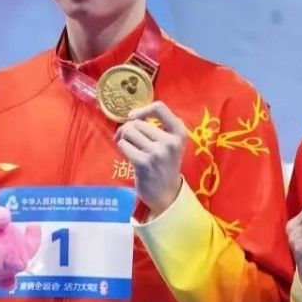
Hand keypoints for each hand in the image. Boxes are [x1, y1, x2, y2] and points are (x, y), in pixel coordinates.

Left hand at [114, 101, 186, 217]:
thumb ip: (157, 127)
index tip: (133, 117)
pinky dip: (122, 147)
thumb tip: (130, 115)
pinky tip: (128, 155)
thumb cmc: (164, 164)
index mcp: (179, 133)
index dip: (142, 109)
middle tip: (128, 138)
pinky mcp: (143, 163)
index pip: (160, 107)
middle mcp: (170, 142)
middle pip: (137, 122)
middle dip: (128, 128)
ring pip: (128, 132)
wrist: (166, 194)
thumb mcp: (170, 143)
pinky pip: (123, 145)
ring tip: (129, 147)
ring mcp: (157, 153)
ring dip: (124, 138)